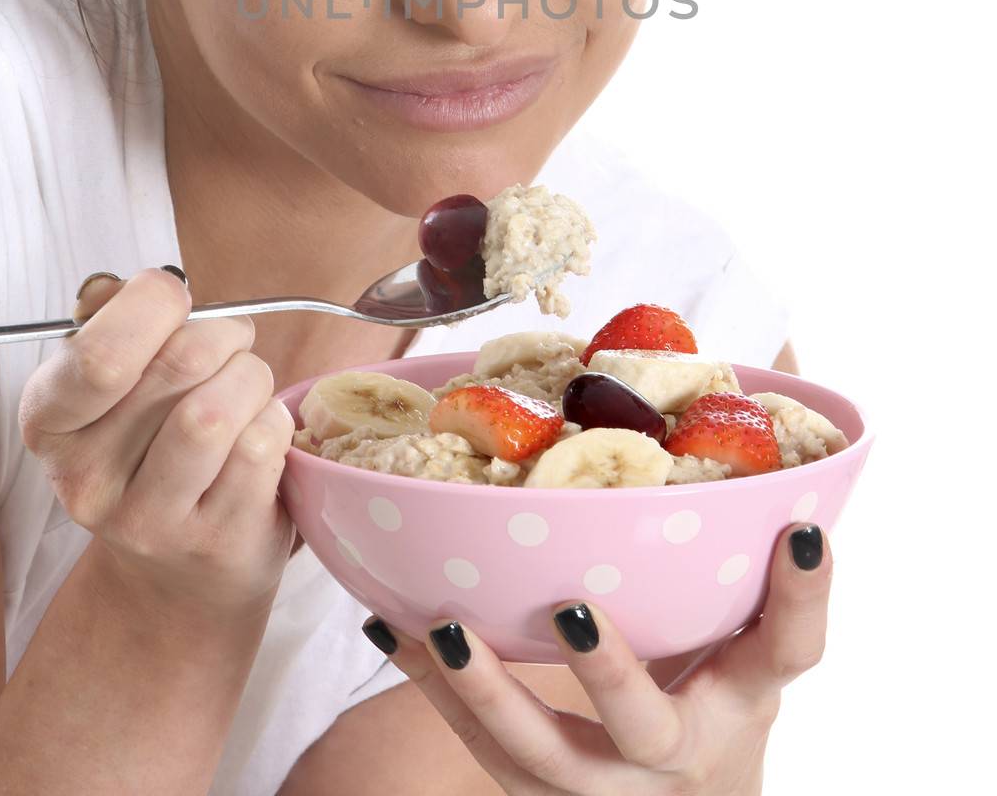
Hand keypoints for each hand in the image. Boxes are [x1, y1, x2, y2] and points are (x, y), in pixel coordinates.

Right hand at [17, 265, 296, 618]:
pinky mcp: (213, 540)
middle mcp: (86, 479)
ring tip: (246, 390)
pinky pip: (262, 444)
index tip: (175, 299)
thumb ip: (120, 320)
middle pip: (180, 363)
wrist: (179, 572)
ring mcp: (149, 520)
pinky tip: (260, 434)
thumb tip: (147, 284)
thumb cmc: (152, 447)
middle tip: (230, 344)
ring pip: (219, 407)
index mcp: (50, 422)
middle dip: (224, 334)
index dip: (155, 304)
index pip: (99, 354)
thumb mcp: (116, 384)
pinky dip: (275, 421)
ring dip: (252, 378)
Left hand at [365, 521, 831, 793]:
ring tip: (447, 628)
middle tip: (571, 606)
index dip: (800, 596)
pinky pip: (479, 745)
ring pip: (541, 757)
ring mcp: (602, 786)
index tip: (798, 532)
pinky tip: (389, 624)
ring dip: (490, 693)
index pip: (789, 650)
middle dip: (608, 673)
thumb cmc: (715, 680)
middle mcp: (678, 749)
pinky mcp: (537, 791)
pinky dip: (433, 686)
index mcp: (744, 694)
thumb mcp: (746, 627)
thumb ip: (742, 551)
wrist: (686, 795)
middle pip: (646, 727)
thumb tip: (744, 430)